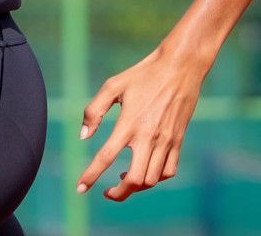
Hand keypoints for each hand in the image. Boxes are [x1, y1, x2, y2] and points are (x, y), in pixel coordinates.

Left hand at [77, 44, 209, 201]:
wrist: (180, 67)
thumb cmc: (143, 74)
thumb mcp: (113, 85)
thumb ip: (94, 110)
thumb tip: (83, 136)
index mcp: (129, 122)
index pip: (106, 157)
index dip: (91, 175)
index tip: (80, 188)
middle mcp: (149, 136)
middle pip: (134, 179)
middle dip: (118, 193)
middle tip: (107, 193)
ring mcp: (166, 140)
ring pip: (152, 180)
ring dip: (136, 187)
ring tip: (123, 178)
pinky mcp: (178, 140)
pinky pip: (169, 171)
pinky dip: (155, 179)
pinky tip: (145, 171)